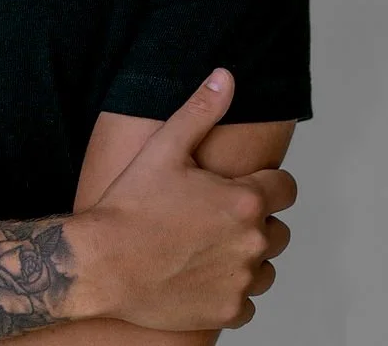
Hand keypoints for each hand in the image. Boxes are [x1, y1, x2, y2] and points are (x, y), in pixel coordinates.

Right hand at [80, 69, 295, 331]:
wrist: (102, 263)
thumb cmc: (131, 205)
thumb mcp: (165, 147)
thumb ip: (202, 110)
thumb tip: (226, 76)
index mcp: (244, 201)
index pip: (285, 188)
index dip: (267, 183)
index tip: (244, 185)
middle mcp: (252, 243)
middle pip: (278, 230)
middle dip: (255, 221)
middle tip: (214, 215)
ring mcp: (241, 281)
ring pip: (265, 267)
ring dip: (246, 257)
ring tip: (206, 245)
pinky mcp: (227, 311)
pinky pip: (245, 302)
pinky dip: (229, 290)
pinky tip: (199, 274)